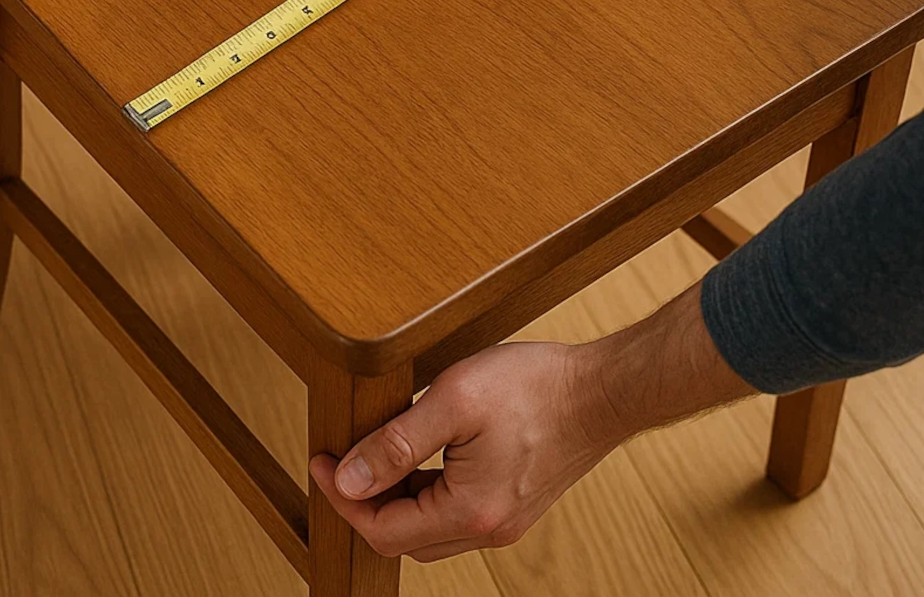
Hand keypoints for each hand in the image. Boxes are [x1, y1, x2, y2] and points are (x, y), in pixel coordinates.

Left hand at [308, 340, 622, 562]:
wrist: (603, 389)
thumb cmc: (537, 386)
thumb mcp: (455, 399)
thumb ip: (396, 442)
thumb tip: (348, 477)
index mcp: (470, 512)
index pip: (384, 529)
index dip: (343, 498)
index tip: (320, 460)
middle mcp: (489, 529)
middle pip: (405, 537)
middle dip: (366, 501)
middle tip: (342, 458)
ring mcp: (506, 519)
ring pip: (431, 527)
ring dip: (397, 497)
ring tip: (376, 452)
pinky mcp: (516, 503)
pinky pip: (456, 512)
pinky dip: (428, 491)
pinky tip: (422, 454)